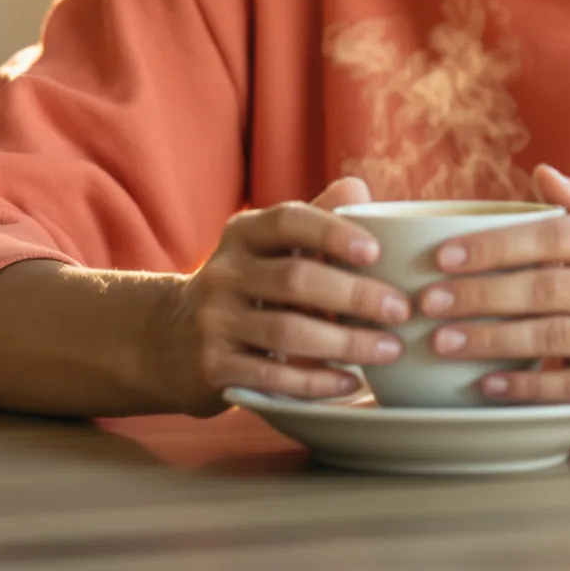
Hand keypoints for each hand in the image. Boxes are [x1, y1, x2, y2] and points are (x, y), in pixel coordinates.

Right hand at [153, 177, 410, 412]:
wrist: (169, 339)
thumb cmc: (244, 287)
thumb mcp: (268, 248)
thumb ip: (314, 219)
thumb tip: (358, 187)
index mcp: (243, 234)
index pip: (289, 221)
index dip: (333, 232)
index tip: (376, 252)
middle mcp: (224, 272)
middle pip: (295, 279)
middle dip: (354, 296)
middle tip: (400, 310)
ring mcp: (215, 320)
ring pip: (287, 331)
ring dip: (345, 343)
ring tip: (389, 350)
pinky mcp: (214, 367)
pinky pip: (272, 376)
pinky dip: (316, 381)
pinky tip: (350, 383)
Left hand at [419, 163, 569, 426]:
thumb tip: (539, 171)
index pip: (554, 233)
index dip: (494, 244)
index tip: (444, 255)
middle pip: (547, 286)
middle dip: (479, 294)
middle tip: (427, 301)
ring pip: (557, 336)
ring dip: (492, 340)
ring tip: (444, 343)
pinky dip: (532, 385)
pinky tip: (493, 386)